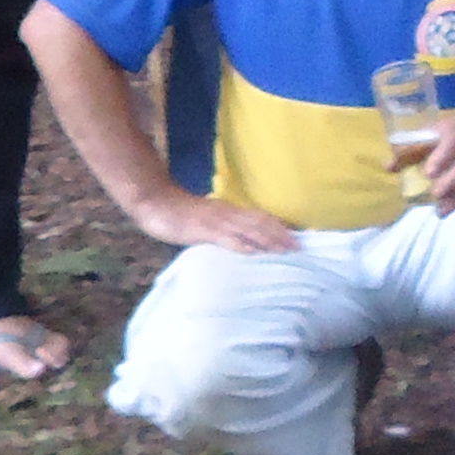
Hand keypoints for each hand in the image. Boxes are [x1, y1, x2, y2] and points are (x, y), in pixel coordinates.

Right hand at [130, 182, 297, 255]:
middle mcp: (227, 213)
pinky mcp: (203, 231)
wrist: (155, 202)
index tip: (296, 236)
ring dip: (269, 240)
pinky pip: (226, 239)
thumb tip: (241, 240)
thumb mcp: (206, 219)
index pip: (260, 217)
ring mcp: (216, 221)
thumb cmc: (179, 213)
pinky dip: (242, 245)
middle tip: (300, 247)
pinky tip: (255, 252)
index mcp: (228, 210)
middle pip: (260, 222)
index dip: (278, 226)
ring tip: (286, 250)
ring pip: (249, 229)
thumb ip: (223, 227)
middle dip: (281, 235)